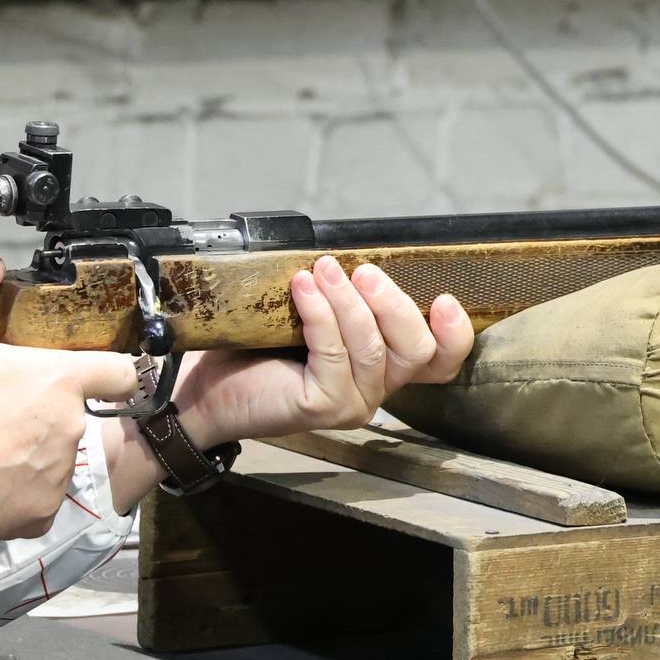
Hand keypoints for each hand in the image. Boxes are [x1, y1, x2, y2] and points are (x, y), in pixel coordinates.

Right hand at [0, 255, 139, 540]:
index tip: (92, 372)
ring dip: (28, 450)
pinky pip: (36, 498)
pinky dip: (15, 491)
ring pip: (53, 456)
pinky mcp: (40, 515)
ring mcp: (58, 475)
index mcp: (59, 380)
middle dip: (40, 409)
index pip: (120, 371)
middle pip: (71, 413)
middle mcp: (71, 428)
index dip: (109, 369)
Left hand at [172, 256, 473, 449]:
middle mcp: (374, 391)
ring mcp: (351, 404)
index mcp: (381, 369)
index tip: (445, 298)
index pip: (440, 361)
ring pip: (372, 348)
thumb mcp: (310, 318)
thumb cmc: (253, 352)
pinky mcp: (321, 407)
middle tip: (363, 271)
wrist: (204, 390)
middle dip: (393, 302)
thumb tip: (353, 253)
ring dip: (348, 301)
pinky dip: (319, 314)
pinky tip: (301, 290)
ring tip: (321, 270)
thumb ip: (343, 300)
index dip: (454, 333)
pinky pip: (333, 353)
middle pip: (417, 350)